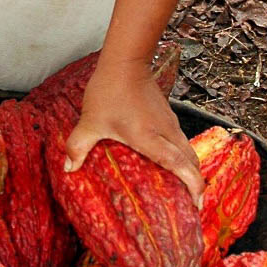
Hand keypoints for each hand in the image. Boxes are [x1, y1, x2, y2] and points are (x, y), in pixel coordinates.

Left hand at [64, 57, 204, 207]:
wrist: (126, 61)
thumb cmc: (110, 90)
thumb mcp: (90, 121)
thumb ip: (79, 146)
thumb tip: (69, 169)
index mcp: (150, 138)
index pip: (179, 164)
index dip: (192, 184)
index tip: (196, 202)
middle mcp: (166, 132)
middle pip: (191, 161)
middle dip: (197, 184)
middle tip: (193, 205)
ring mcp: (170, 124)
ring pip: (188, 151)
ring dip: (191, 170)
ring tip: (186, 190)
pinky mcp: (168, 117)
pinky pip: (181, 142)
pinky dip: (183, 157)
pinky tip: (172, 165)